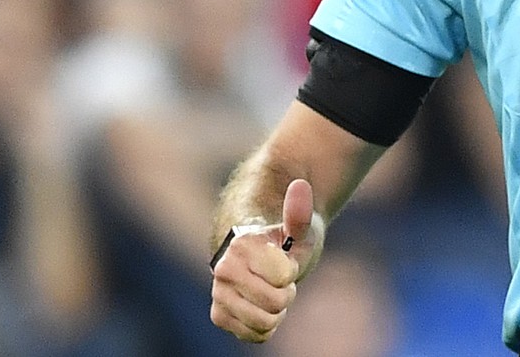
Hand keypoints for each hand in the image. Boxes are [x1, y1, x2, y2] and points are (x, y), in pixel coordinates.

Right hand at [209, 179, 318, 342]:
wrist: (261, 248)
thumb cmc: (283, 235)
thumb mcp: (299, 224)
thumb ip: (299, 211)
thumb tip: (300, 185)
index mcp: (242, 245)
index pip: (283, 277)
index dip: (290, 270)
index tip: (284, 258)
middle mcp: (224, 269)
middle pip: (275, 303)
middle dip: (286, 292)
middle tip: (281, 277)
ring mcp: (219, 293)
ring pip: (264, 323)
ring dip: (277, 310)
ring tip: (271, 290)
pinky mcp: (219, 315)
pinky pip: (254, 335)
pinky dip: (265, 325)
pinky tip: (262, 305)